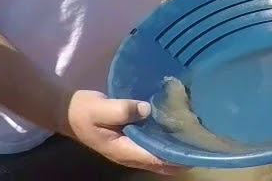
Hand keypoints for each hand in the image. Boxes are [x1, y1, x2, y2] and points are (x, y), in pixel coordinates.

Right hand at [65, 90, 186, 174]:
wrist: (68, 112)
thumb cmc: (84, 110)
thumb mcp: (99, 107)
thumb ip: (122, 109)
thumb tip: (146, 109)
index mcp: (123, 150)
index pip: (156, 158)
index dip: (177, 156)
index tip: (196, 148)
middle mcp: (129, 155)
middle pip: (162, 164)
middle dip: (182, 157)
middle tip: (203, 143)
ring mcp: (130, 151)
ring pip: (159, 158)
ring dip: (176, 152)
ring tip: (195, 137)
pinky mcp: (130, 142)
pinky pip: (153, 148)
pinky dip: (167, 144)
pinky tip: (177, 131)